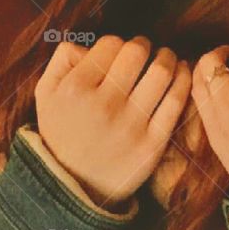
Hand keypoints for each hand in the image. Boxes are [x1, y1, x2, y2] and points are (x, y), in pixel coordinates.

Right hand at [34, 35, 190, 205]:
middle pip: (137, 52)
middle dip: (143, 45)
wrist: (73, 187)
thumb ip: (62, 58)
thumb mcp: (45, 93)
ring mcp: (131, 125)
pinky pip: (176, 101)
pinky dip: (183, 79)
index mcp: (76, 88)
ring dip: (167, 57)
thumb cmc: (61, 133)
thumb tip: (91, 42)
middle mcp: (104, 104)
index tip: (118, 52)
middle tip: (144, 50)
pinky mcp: (152, 143)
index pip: (110, 44)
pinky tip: (181, 71)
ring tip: (165, 58)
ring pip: (162, 72)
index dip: (116, 43)